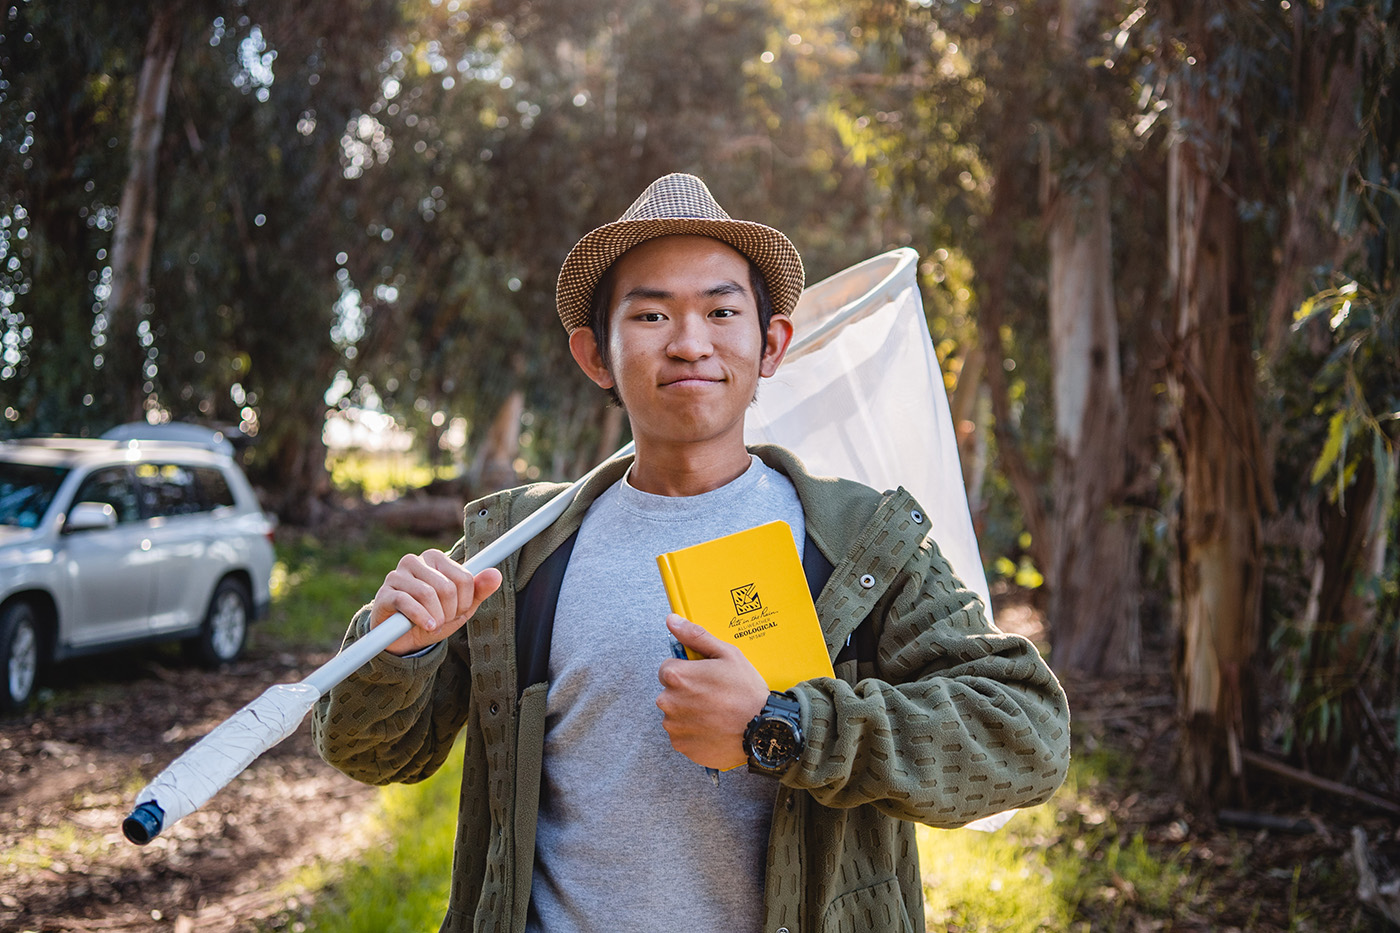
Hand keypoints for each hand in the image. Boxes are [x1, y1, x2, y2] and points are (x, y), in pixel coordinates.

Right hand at [369, 550, 502, 655]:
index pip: (464, 578)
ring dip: (436, 617)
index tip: (457, 612)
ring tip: (433, 625)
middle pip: (447, 587)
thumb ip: (479, 589)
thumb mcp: (461, 607)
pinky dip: (420, 617)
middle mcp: (415, 561)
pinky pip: (407, 602)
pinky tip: (426, 626)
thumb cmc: (433, 617)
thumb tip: (496, 574)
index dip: (465, 602)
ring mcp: (396, 575)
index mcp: (435, 558)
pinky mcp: (384, 593)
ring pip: (427, 594)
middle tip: (443, 620)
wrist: (403, 639)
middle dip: (450, 612)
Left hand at [656, 614, 768, 769]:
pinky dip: (694, 732)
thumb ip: (695, 636)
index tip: (705, 677)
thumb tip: (672, 620)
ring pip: (675, 714)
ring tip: (716, 713)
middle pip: (670, 692)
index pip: (668, 668)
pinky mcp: (682, 746)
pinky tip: (713, 727)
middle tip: (714, 695)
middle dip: (687, 692)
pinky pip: (682, 735)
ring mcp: (674, 726)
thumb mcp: (727, 654)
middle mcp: (669, 702)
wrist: (762, 730)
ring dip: (689, 712)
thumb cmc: (746, 691)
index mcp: (677, 676)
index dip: (688, 671)